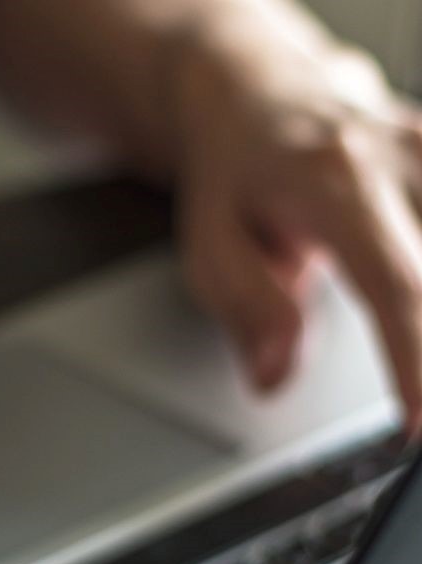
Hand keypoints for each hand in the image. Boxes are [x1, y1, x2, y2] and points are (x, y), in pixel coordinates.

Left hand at [173, 35, 421, 430]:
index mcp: (336, 185)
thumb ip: (250, 310)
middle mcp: (403, 159)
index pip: (396, 287)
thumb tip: (275, 378)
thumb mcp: (210, 241)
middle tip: (413, 413)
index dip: (418, 360)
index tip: (421, 424)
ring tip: (411, 374)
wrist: (256, 92)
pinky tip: (415, 309)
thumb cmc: (234, 173)